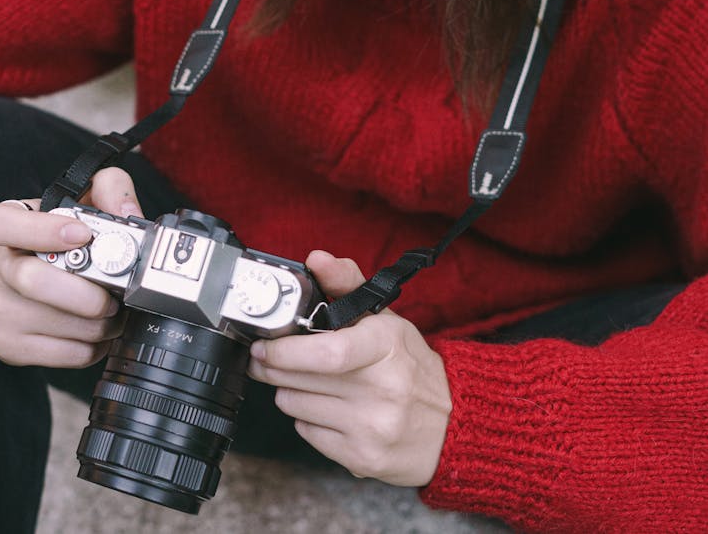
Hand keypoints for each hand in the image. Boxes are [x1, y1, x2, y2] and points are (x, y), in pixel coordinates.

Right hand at [0, 165, 143, 367]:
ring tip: (117, 310)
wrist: (9, 285)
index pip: (2, 225)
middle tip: (116, 292)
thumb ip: (109, 189)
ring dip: (102, 322)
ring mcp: (1, 310)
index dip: (43, 230)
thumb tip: (128, 211)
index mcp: (8, 225)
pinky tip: (101, 330)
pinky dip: (95, 345)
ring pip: (57, 323)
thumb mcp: (78, 200)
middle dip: (89, 292)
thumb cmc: (53, 240)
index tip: (82, 234)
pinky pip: (65, 353)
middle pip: (35, 281)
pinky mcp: (12, 346)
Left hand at [248, 250, 451, 485]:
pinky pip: (308, 435)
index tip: (265, 344)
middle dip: (272, 367)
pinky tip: (325, 408)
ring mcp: (372, 428)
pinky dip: (306, 418)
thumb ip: (347, 283)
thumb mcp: (387, 318)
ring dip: (288, 390)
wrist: (453, 425)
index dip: (287, 351)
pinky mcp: (362, 459)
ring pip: (296, 407)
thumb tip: (316, 259)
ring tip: (304, 381)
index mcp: (386, 346)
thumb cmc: (410, 365)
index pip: (329, 352)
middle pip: (301, 380)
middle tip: (266, 358)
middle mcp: (382, 390)